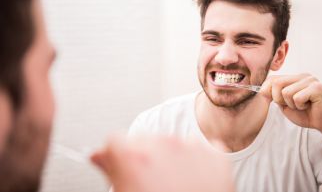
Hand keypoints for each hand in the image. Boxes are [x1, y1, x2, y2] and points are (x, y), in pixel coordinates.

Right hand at [91, 135, 234, 191]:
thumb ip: (110, 172)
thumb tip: (101, 157)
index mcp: (135, 157)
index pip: (115, 141)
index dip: (115, 155)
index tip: (119, 163)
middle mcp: (163, 146)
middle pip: (143, 140)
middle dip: (141, 157)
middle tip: (148, 183)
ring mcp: (191, 149)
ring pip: (170, 142)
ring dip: (168, 158)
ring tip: (172, 186)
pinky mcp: (215, 155)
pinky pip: (198, 149)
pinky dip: (194, 162)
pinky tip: (191, 182)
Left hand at [259, 74, 321, 132]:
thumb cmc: (304, 114)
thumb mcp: (284, 104)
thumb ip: (274, 96)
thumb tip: (261, 90)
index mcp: (294, 78)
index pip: (272, 78)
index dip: (266, 90)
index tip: (273, 101)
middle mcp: (302, 76)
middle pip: (276, 83)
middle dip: (278, 99)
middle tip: (291, 105)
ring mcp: (310, 80)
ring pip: (286, 92)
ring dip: (291, 104)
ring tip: (302, 106)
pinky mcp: (317, 88)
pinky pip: (297, 97)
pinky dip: (299, 106)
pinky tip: (308, 106)